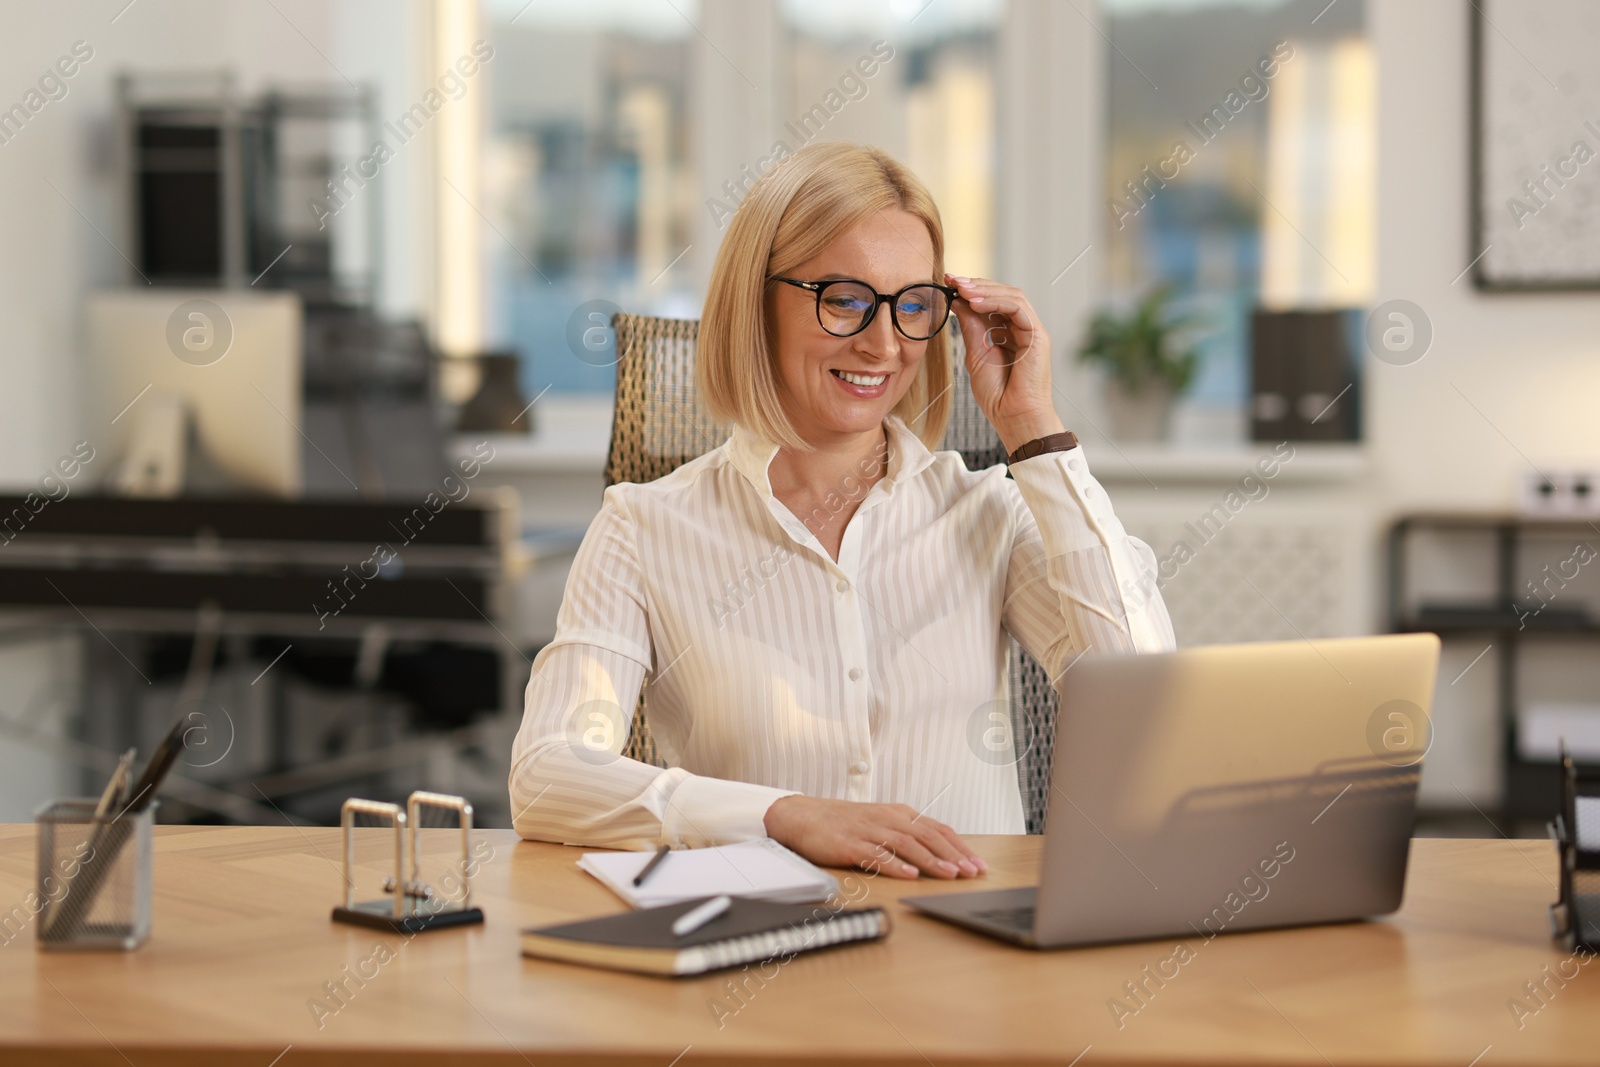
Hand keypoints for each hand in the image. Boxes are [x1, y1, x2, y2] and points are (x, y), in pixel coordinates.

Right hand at [762, 795, 987, 879]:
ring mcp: (869, 830)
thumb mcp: (882, 823)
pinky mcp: (850, 844)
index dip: (960, 847)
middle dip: (954, 855)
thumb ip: (908, 835)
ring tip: (950, 874)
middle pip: (928, 835)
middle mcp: (888, 819)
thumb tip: (940, 854)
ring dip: (931, 860)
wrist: (805, 816)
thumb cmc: (846, 823)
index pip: (938, 829)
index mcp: (900, 814)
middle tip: (972, 872)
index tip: (978, 864)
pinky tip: (910, 875)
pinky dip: (895, 865)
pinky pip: (877, 855)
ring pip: (907, 844)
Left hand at [943, 273, 1065, 453]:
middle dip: (976, 284)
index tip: (948, 282)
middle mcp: (1022, 328)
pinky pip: (1018, 308)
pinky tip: (974, 302)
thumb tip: (958, 301)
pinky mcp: (1038, 336)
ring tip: (961, 289)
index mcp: (1008, 333)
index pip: (992, 302)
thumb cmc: (997, 394)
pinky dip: (995, 301)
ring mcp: (1032, 331)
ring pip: (1012, 295)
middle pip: (1002, 294)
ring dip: (984, 289)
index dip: (970, 290)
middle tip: (952, 279)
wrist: (1013, 417)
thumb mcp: (976, 354)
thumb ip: (971, 327)